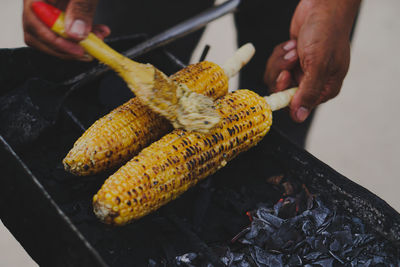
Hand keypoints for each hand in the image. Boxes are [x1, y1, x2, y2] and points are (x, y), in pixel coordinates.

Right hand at [23, 0, 109, 60]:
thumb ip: (81, 8)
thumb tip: (75, 34)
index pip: (33, 24)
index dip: (55, 42)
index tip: (77, 51)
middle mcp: (40, 0)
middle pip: (39, 34)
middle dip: (65, 48)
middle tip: (88, 53)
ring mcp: (50, 4)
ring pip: (54, 33)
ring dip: (77, 43)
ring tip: (98, 41)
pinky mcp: (63, 7)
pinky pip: (67, 27)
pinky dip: (83, 33)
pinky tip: (99, 33)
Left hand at [264, 0, 360, 121]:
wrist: (322, 6)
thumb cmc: (326, 31)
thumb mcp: (317, 64)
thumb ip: (307, 93)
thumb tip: (299, 117)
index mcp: (325, 89)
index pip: (298, 106)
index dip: (287, 92)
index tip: (286, 75)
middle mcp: (313, 83)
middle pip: (282, 92)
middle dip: (283, 71)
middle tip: (293, 57)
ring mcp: (301, 71)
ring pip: (275, 78)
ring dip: (281, 61)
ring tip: (295, 47)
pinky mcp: (291, 62)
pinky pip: (275, 66)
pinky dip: (280, 54)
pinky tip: (293, 43)